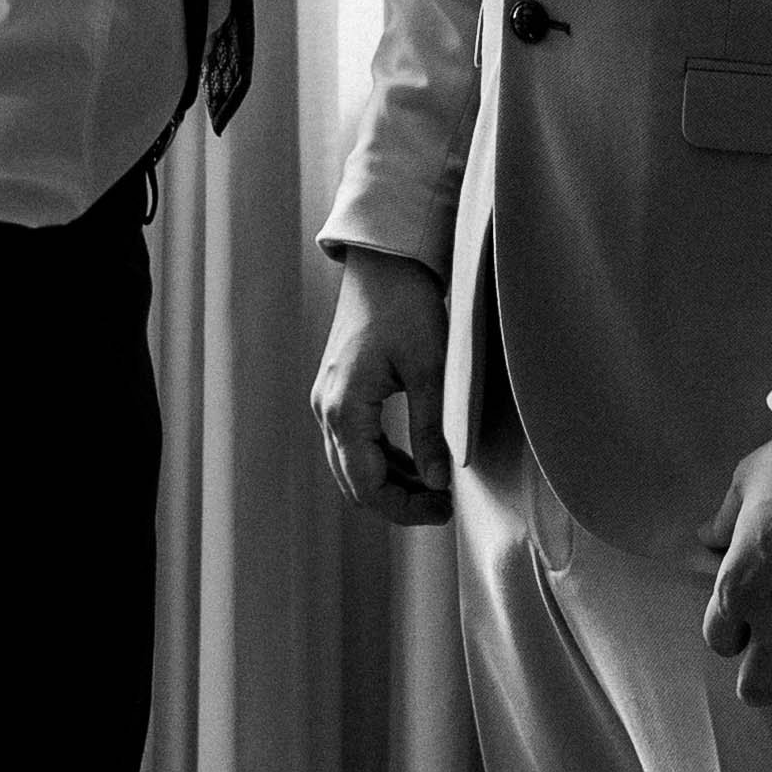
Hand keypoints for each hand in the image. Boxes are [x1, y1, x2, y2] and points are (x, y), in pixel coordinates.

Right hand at [311, 248, 453, 525]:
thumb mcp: (428, 369)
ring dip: (390, 482)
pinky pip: (354, 443)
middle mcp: (326, 409)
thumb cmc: (408, 307)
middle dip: (398, 501)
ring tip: (435, 487)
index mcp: (344, 408)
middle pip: (355, 483)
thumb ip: (429, 429)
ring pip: (352, 466)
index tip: (445, 510)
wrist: (384, 262)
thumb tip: (438, 483)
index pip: (368, 486)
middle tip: (444, 505)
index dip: (406, 508)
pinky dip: (382, 460)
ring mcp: (327, 400)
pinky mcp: (336, 391)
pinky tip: (415, 461)